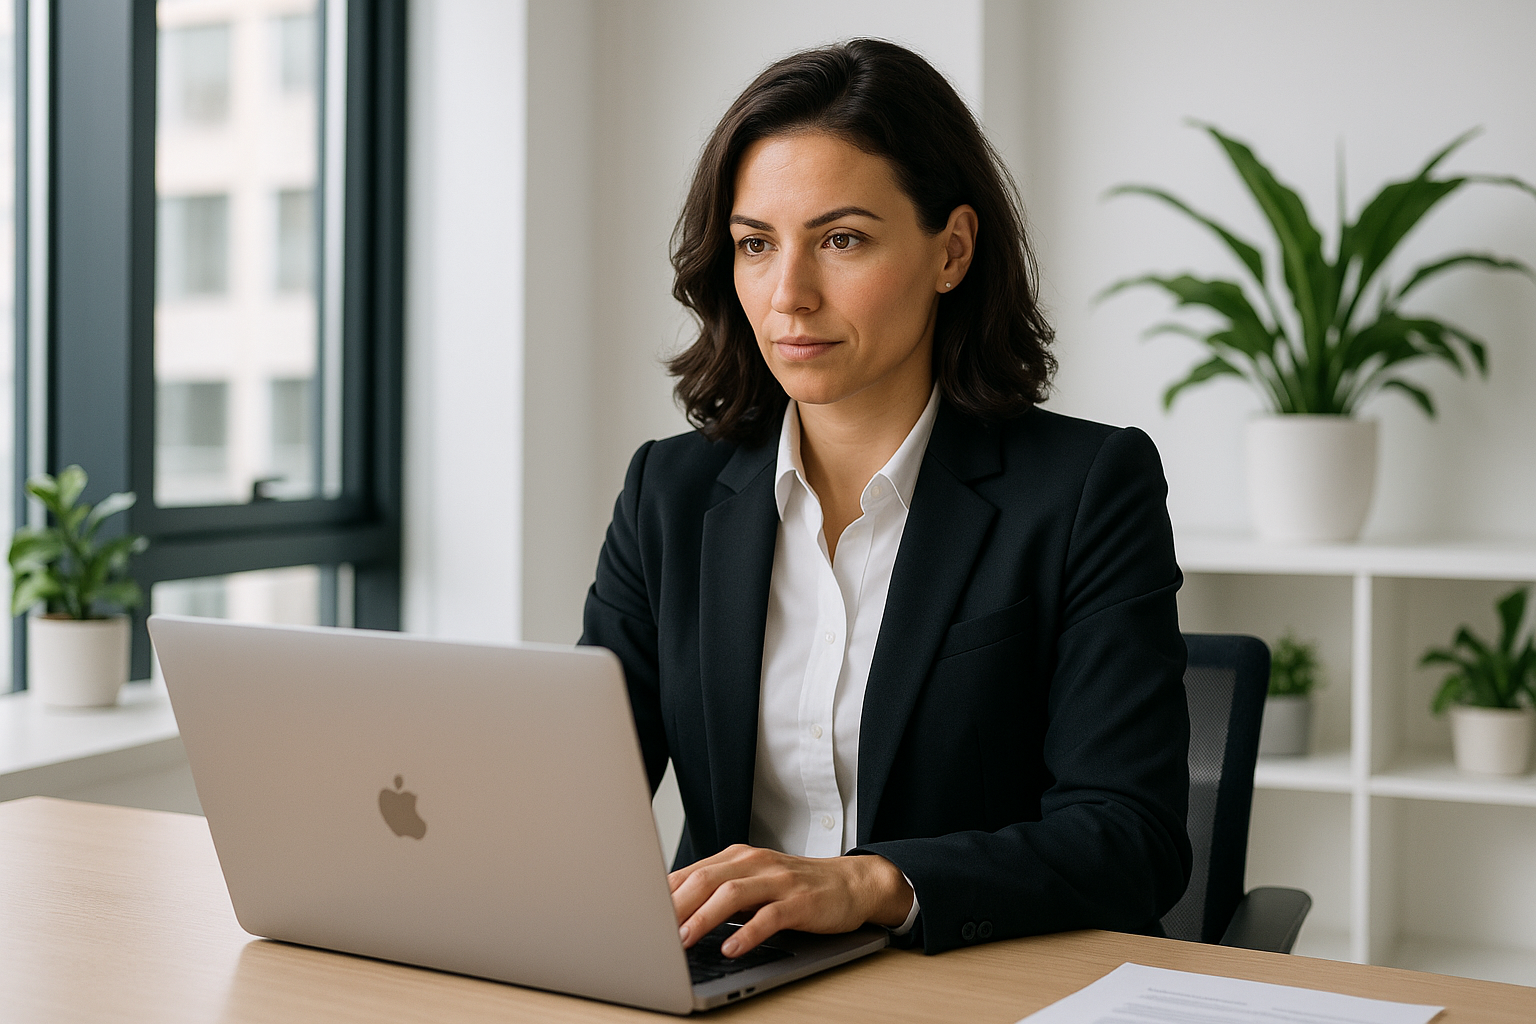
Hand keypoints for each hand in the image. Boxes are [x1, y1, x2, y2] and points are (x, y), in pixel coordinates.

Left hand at [669, 844, 912, 956]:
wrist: (850, 883)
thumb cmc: (795, 887)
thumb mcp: (752, 883)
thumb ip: (717, 892)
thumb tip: (670, 913)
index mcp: (737, 857)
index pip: (690, 872)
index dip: (662, 895)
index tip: (638, 915)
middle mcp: (754, 863)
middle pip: (705, 880)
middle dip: (674, 906)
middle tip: (650, 931)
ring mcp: (778, 881)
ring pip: (732, 895)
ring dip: (703, 919)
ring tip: (682, 942)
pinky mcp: (800, 901)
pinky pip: (769, 917)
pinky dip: (747, 933)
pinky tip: (731, 948)